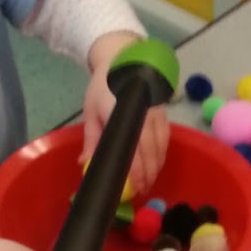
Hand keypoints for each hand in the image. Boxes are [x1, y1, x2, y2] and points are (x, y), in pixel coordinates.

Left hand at [82, 30, 169, 199]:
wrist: (122, 59)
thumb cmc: (102, 88)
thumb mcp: (91, 112)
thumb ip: (91, 140)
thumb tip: (85, 165)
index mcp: (121, 112)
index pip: (132, 148)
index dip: (135, 170)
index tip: (133, 187)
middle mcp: (142, 112)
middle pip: (149, 150)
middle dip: (147, 174)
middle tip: (141, 191)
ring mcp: (156, 111)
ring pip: (160, 145)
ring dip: (156, 166)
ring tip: (149, 182)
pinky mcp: (163, 111)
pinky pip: (165, 138)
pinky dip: (162, 154)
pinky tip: (156, 165)